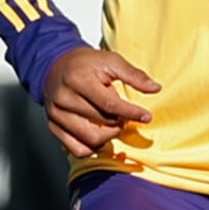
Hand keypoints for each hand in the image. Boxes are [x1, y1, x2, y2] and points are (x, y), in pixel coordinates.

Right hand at [41, 46, 159, 159]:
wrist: (56, 66)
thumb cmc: (85, 64)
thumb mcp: (111, 60)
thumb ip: (134, 75)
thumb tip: (155, 88)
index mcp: (78, 80)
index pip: (109, 104)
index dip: (131, 112)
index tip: (146, 116)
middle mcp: (63, 98)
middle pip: (102, 122)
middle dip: (120, 121)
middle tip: (123, 113)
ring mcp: (56, 115)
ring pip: (91, 139)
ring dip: (109, 135)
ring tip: (112, 122)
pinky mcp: (53, 126)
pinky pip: (77, 149)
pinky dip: (93, 147)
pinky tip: (100, 136)